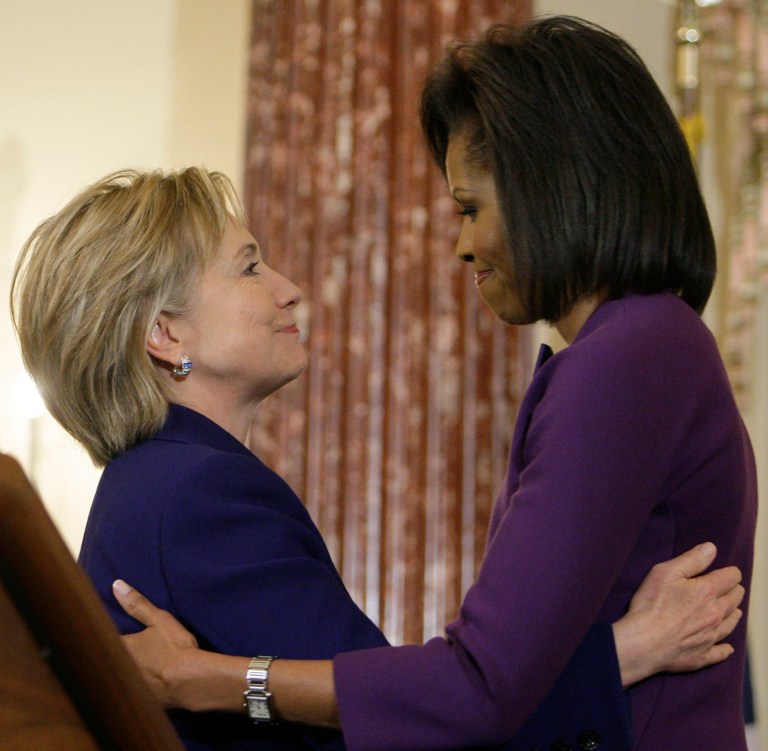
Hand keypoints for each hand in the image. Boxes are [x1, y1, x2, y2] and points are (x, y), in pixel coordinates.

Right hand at [613, 542, 743, 686]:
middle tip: (728, 588)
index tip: (727, 571)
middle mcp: (715, 614)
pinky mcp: (703, 655)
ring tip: (732, 610)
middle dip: (733, 591)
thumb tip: (711, 548)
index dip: (730, 572)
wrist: (644, 642)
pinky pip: (722, 652)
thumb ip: (691, 560)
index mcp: (707, 591)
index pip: (731, 578)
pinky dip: (726, 647)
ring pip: (732, 623)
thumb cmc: (651, 604)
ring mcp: (711, 637)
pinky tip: (726, 646)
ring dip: (733, 614)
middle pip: (735, 599)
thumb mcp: (665, 572)